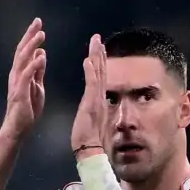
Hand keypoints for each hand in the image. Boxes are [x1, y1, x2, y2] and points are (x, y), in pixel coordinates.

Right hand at [2, 19, 47, 139]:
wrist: (18, 128)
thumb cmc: (27, 109)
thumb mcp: (37, 86)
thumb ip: (38, 71)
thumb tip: (41, 54)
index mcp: (21, 73)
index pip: (25, 51)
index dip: (31, 37)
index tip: (38, 25)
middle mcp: (16, 75)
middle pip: (22, 50)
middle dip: (30, 35)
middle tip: (38, 22)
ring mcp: (17, 83)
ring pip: (23, 60)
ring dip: (32, 46)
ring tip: (41, 35)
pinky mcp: (20, 93)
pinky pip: (26, 76)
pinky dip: (33, 65)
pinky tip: (41, 56)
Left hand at [71, 33, 117, 157]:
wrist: (90, 150)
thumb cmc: (88, 140)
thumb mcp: (91, 120)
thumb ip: (94, 110)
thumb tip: (97, 105)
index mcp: (98, 101)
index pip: (99, 77)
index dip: (99, 62)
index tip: (99, 49)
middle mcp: (100, 98)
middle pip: (101, 71)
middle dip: (99, 54)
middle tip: (98, 39)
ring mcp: (97, 100)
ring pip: (98, 74)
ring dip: (96, 57)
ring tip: (96, 43)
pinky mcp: (91, 104)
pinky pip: (91, 85)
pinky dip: (90, 72)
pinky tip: (88, 60)